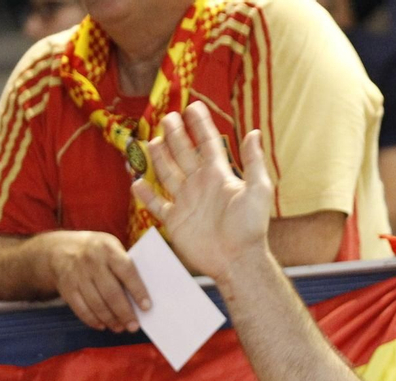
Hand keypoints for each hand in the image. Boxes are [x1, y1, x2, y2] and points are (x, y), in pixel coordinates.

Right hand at [46, 231, 150, 331]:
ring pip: (96, 303)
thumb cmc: (97, 252)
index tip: (147, 307)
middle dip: (124, 313)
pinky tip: (102, 325)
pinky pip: (80, 308)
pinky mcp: (66, 287)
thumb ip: (124, 267)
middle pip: (111, 292)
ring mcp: (76, 274)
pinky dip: (92, 320)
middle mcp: (91, 261)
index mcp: (108, 249)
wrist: (59, 248)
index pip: (126, 272)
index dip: (138, 291)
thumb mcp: (111, 248)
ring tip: (120, 328)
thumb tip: (141, 297)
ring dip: (110, 319)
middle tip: (134, 327)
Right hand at [135, 101, 273, 285]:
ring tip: (153, 141)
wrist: (237, 260)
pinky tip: (137, 182)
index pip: (207, 144)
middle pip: (184, 154)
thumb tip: (253, 132)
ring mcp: (187, 202)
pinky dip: (146, 195)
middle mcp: (201, 186)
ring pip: (168, 174)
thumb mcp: (258, 191)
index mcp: (219, 176)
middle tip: (168, 117)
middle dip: (176, 135)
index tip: (193, 106)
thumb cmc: (251, 227)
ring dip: (160, 158)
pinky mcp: (175, 221)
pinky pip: (156, 205)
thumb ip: (253, 162)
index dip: (200, 125)